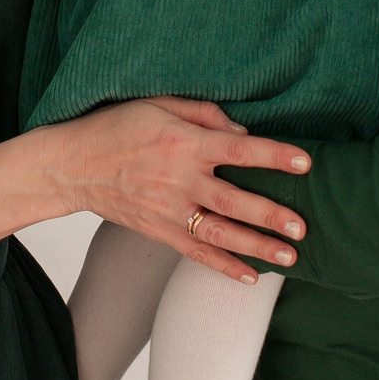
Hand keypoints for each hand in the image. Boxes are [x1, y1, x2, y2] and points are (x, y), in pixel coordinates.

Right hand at [36, 97, 310, 282]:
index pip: (239, 150)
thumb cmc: (117, 127)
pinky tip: (250, 276)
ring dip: (257, 246)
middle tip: (302, 225)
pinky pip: (197, 252)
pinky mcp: (160, 231)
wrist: (74, 165)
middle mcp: (180, 180)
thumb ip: (204, 114)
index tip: (305, 163)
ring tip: (290, 257)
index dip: (274, 156)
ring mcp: (170, 210)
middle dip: (271, 214)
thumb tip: (242, 132)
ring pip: (221, 233)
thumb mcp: (159, 103)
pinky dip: (224, 265)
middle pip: (234, 200)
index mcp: (184, 143)